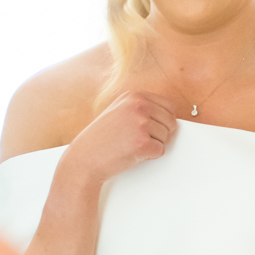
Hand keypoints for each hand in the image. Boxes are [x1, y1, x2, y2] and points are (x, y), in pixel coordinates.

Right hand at [61, 91, 176, 192]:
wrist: (84, 158)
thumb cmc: (101, 139)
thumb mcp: (118, 112)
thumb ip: (141, 109)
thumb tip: (169, 116)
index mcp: (134, 96)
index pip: (168, 106)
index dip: (163, 121)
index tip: (152, 129)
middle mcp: (138, 106)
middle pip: (170, 122)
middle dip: (160, 134)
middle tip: (139, 140)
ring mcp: (141, 124)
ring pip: (166, 137)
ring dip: (153, 146)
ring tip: (131, 146)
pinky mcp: (142, 143)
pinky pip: (160, 151)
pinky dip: (149, 156)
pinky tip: (132, 154)